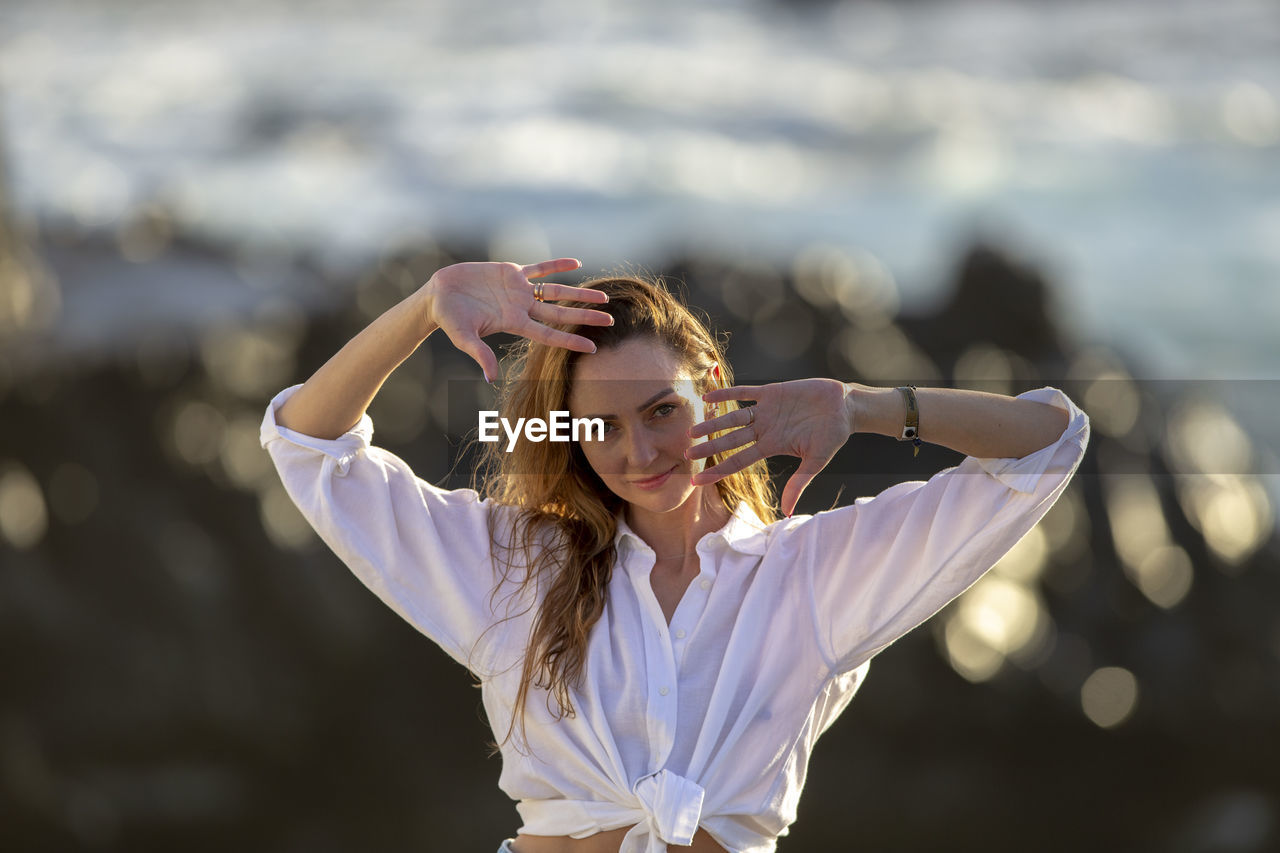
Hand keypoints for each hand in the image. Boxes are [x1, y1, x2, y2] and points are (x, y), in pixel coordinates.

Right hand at [421, 259, 612, 382]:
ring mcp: (519, 290)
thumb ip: (480, 354)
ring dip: (579, 293)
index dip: (570, 340)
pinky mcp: (512, 272)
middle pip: (561, 314)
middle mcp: (522, 308)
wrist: (439, 295)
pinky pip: (540, 268)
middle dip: (585, 317)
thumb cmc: (450, 320)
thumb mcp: (464, 338)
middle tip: (611, 320)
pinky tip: (577, 264)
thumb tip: (491, 377)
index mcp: (514, 323)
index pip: (549, 334)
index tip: (593, 347)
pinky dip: (557, 265)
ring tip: (603, 297)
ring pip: (556, 291)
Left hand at [687, 379, 851, 516]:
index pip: (738, 462)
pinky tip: (708, 396)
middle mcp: (764, 430)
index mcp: (772, 446)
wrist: (845, 408)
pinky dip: (727, 392)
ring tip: (692, 431)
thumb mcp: (815, 462)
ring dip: (713, 424)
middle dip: (709, 449)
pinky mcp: (772, 393)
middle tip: (686, 455)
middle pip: (730, 441)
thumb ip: (798, 484)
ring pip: (733, 418)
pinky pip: (745, 392)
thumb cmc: (833, 435)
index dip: (717, 470)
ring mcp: (766, 411)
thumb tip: (786, 512)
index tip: (696, 480)